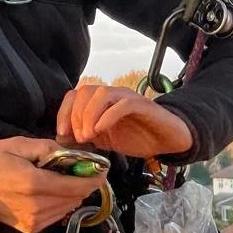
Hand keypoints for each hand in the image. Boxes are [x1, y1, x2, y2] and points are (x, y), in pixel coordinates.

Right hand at [0, 137, 107, 232]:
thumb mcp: (19, 145)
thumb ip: (48, 148)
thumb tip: (73, 154)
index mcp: (35, 184)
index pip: (77, 186)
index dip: (94, 178)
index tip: (102, 169)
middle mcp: (38, 206)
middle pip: (76, 198)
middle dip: (83, 184)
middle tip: (80, 170)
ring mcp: (34, 221)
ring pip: (69, 208)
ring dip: (72, 194)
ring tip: (63, 180)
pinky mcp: (31, 228)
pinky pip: (57, 216)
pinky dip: (60, 204)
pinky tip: (51, 193)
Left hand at [57, 85, 193, 159]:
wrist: (169, 140)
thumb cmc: (139, 138)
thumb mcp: (106, 140)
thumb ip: (87, 136)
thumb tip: (64, 140)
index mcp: (101, 102)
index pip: (75, 95)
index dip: (64, 112)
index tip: (62, 134)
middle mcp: (113, 95)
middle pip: (85, 91)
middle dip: (76, 116)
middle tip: (79, 138)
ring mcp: (128, 98)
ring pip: (101, 93)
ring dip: (89, 115)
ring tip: (89, 136)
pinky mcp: (143, 105)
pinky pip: (122, 104)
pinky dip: (108, 116)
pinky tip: (102, 131)